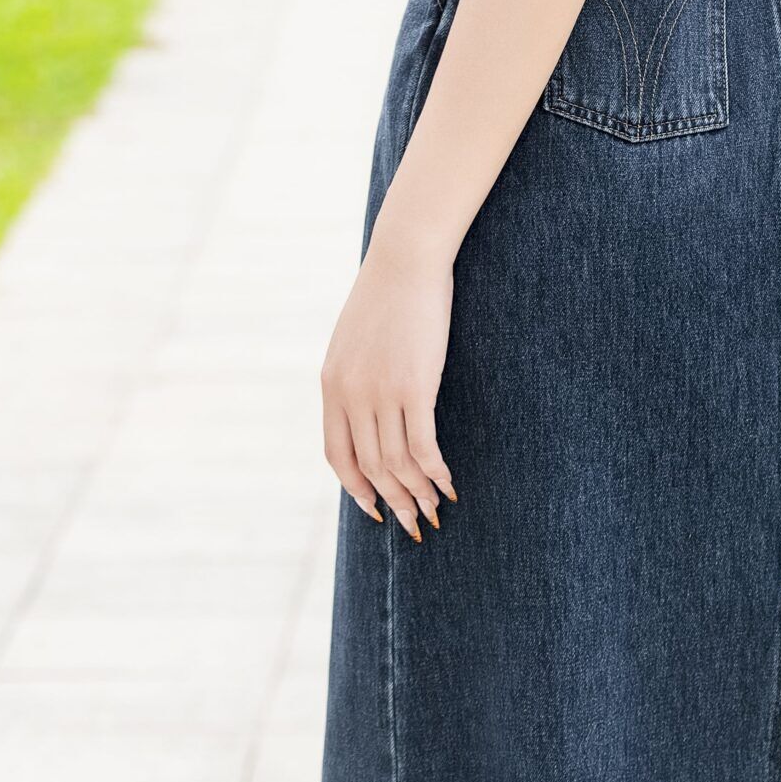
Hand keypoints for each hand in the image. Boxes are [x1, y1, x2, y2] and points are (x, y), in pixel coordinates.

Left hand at [321, 221, 458, 539]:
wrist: (405, 257)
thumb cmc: (387, 294)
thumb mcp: (353, 339)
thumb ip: (352, 376)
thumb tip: (364, 406)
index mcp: (332, 385)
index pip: (337, 455)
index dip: (356, 488)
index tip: (373, 508)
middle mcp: (351, 395)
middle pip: (370, 467)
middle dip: (393, 502)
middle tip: (414, 524)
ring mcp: (381, 393)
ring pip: (397, 462)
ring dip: (417, 492)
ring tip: (436, 508)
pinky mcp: (414, 386)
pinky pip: (423, 444)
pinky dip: (435, 471)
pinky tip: (448, 482)